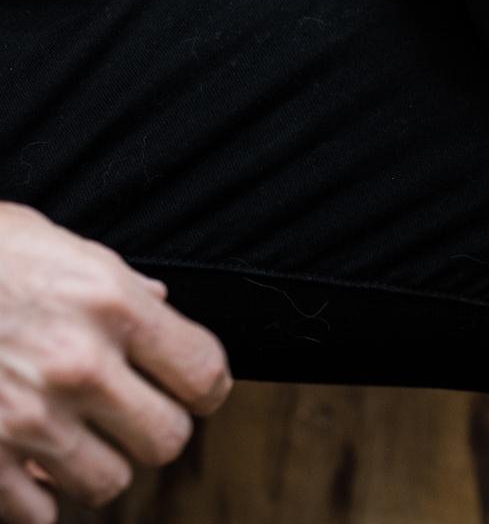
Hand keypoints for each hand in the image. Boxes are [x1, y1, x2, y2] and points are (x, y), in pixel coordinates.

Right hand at [0, 203, 231, 522]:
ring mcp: (27, 419)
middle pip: (168, 439)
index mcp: (111, 304)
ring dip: (96, 463)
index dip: (208, 387)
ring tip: (72, 432)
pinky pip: (37, 516)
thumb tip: (160, 305)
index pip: (204, 372)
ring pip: (108, 482)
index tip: (197, 389)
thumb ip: (119, 284)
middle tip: (133, 413)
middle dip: (156, 429)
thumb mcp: (61, 248)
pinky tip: (23, 460)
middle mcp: (79, 365)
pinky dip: (34, 497)